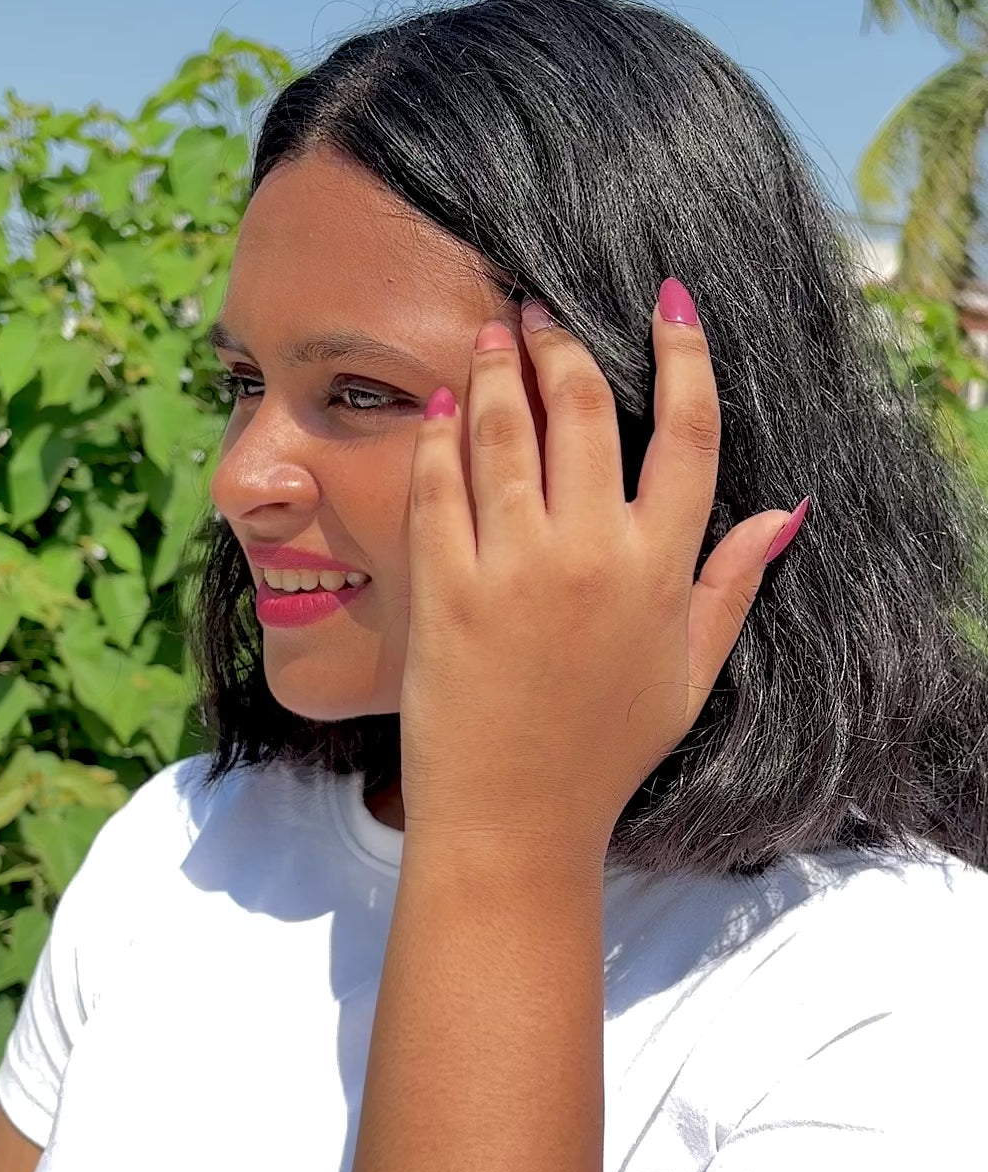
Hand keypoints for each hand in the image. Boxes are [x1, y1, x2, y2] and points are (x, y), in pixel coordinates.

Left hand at [400, 280, 805, 854]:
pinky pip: (439, 484)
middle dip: (563, 342)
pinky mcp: (445, 586)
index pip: (688, 433)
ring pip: (505, 429)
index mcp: (659, 570)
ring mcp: (513, 566)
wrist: (514, 817)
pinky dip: (437, 433)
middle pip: (585, 407)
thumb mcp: (689, 676)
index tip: (668, 303)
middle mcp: (591, 553)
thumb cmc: (606, 752)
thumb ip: (731, 587)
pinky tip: (436, 404)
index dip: (684, 354)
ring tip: (490, 331)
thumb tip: (785, 513)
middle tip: (541, 311)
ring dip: (496, 366)